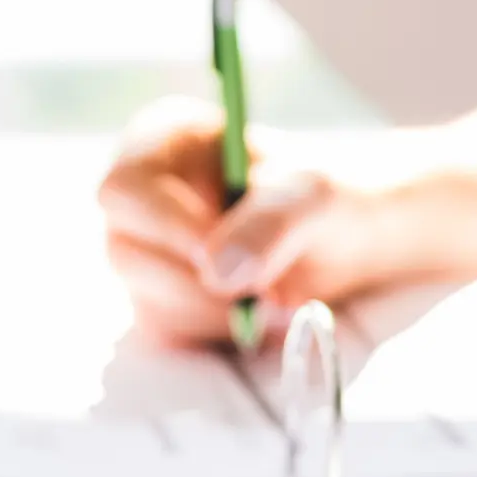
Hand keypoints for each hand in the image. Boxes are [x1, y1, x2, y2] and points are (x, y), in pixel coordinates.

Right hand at [96, 96, 408, 345]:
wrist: (350, 240)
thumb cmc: (327, 198)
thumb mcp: (313, 197)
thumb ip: (271, 224)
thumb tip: (218, 271)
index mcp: (164, 143)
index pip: (125, 191)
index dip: (167, 230)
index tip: (219, 261)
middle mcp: (143, 197)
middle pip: (126, 252)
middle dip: (201, 286)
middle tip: (269, 295)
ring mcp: (148, 251)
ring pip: (148, 299)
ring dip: (219, 314)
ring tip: (282, 300)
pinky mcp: (163, 299)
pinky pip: (172, 330)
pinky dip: (220, 333)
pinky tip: (262, 314)